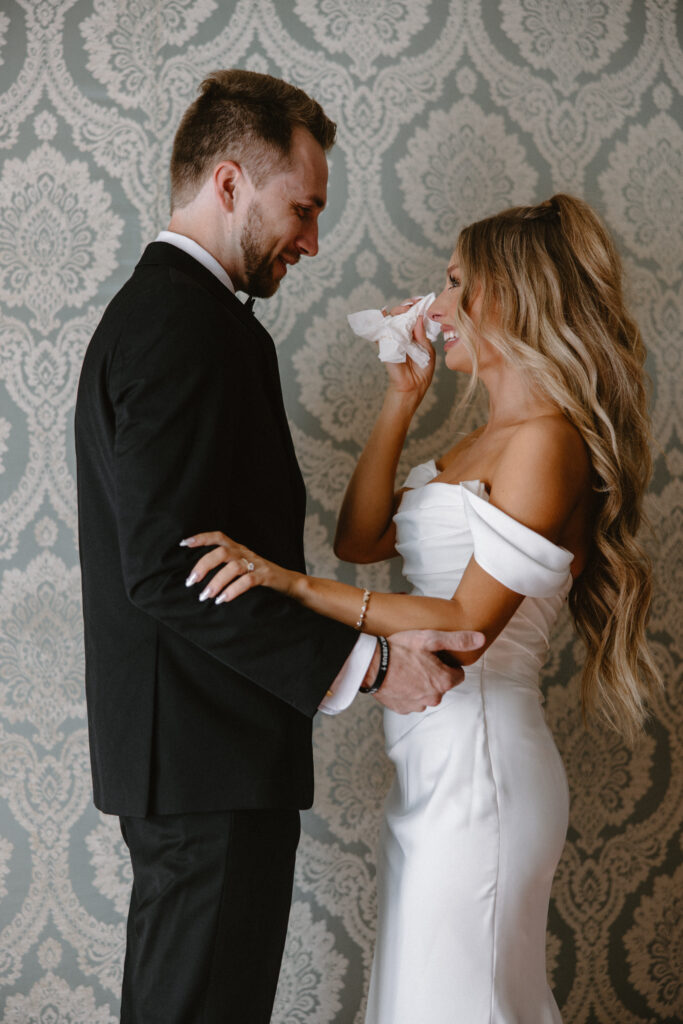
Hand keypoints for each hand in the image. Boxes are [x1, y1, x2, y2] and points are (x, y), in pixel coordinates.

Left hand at [181, 531, 296, 602]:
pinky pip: (248, 581)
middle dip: (203, 566)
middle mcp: (246, 553)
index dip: (202, 538)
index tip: (184, 544)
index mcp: (239, 548)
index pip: (219, 537)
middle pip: (222, 553)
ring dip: (216, 582)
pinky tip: (223, 600)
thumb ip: (226, 566)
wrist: (289, 582)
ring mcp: (257, 564)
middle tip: (191, 582)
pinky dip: (233, 590)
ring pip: (233, 567)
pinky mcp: (266, 576)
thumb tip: (199, 575)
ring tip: (205, 596)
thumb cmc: (261, 576)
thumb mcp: (243, 565)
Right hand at [370, 629, 484, 713]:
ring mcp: (417, 705)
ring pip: (426, 693)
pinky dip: (407, 691)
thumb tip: (481, 639)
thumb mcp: (430, 638)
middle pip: (442, 685)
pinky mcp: (402, 709)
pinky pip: (411, 700)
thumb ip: (458, 640)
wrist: (370, 665)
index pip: (458, 674)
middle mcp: (433, 698)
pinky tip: (398, 679)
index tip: (434, 656)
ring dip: (420, 684)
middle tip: (418, 660)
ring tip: (406, 668)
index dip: (447, 663)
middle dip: (434, 674)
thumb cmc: (400, 649)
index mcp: (444, 681)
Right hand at [381, 298, 435, 403]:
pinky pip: (380, 330)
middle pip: (401, 314)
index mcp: (415, 334)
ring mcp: (393, 338)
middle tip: (412, 305)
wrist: (412, 386)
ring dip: (397, 311)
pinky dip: (381, 321)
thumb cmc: (422, 370)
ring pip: (391, 318)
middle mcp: (403, 334)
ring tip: (404, 310)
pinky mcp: (384, 344)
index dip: (416, 306)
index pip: (413, 316)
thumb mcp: (428, 350)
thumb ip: (422, 335)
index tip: (420, 301)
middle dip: (406, 306)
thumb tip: (418, 318)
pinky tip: (385, 314)